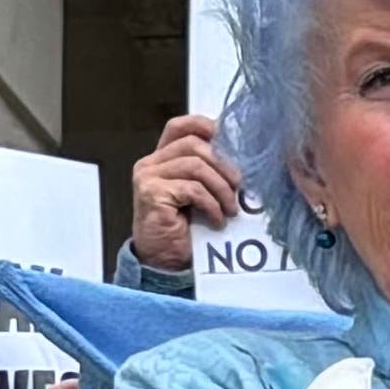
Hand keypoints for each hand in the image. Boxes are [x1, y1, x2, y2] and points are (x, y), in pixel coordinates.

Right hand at [128, 113, 245, 273]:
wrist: (164, 263)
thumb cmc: (185, 230)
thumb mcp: (200, 194)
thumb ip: (209, 172)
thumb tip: (242, 158)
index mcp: (161, 159)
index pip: (179, 126)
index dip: (204, 125)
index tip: (229, 140)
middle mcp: (150, 164)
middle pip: (193, 145)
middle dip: (223, 164)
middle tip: (239, 187)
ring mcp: (147, 177)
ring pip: (195, 166)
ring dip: (221, 188)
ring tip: (231, 208)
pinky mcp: (152, 194)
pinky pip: (193, 189)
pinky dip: (212, 204)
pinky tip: (218, 220)